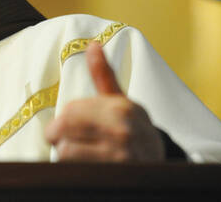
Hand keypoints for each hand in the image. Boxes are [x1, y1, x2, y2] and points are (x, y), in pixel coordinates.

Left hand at [44, 42, 163, 161]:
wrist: (163, 166)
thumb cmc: (134, 129)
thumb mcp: (121, 100)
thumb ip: (103, 74)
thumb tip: (92, 44)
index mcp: (119, 108)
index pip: (70, 109)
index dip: (63, 118)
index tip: (68, 125)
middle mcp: (121, 130)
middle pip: (64, 128)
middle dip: (57, 136)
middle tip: (62, 141)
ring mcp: (120, 155)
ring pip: (66, 151)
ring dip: (65, 155)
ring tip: (77, 155)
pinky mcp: (115, 176)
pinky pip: (76, 171)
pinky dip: (73, 170)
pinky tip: (84, 169)